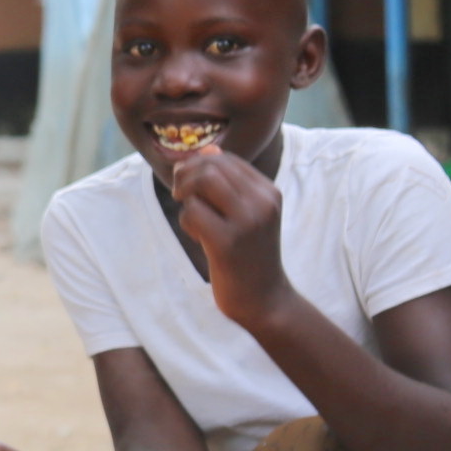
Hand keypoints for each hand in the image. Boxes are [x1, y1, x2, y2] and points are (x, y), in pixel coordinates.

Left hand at [169, 148, 294, 329]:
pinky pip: (192, 213)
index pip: (226, 159)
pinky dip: (187, 222)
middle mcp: (262, 202)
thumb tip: (207, 149)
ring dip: (186, 198)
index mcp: (269, 192)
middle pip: (211, 166)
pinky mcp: (228, 242)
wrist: (264, 300)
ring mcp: (247, 221)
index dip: (199, 165)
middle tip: (181, 196)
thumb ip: (228, 184)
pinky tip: (199, 237)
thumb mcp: (245, 214)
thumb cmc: (248, 255)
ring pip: (201, 183)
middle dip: (186, 176)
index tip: (190, 185)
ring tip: (193, 218)